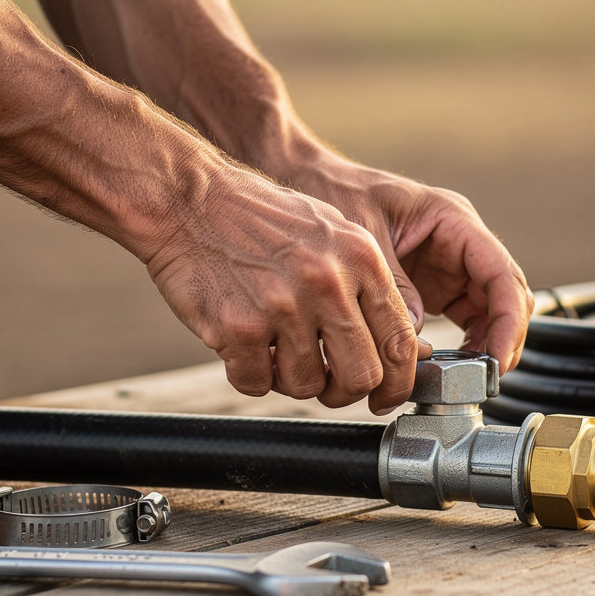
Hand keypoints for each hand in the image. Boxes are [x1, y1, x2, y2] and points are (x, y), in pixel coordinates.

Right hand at [144, 163, 422, 413]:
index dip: (397, 382)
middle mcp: (327, 283)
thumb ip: (369, 288)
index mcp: (361, 260)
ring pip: (307, 386)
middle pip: (361, 376)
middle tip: (327, 383)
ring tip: (273, 346)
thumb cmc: (260, 219)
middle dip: (344, 391)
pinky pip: (256, 383)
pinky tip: (242, 345)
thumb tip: (406, 348)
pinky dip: (249, 375)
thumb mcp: (334, 234)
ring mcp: (283, 307)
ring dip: (288, 378)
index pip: (400, 342)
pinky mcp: (238, 327)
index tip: (385, 396)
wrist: (188, 199)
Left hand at [287, 159, 533, 375]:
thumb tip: (415, 333)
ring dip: (484, 348)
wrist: (307, 184)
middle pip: (504, 297)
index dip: (508, 321)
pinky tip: (446, 369)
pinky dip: (462, 348)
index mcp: (452, 220)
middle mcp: (459, 244)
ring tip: (465, 380)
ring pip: (489, 314)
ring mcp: (449, 267)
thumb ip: (392, 284)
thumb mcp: (361, 236)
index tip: (497, 358)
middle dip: (503, 340)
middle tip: (486, 379)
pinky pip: (463, 321)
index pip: (502, 274)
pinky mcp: (434, 288)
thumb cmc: (335, 192)